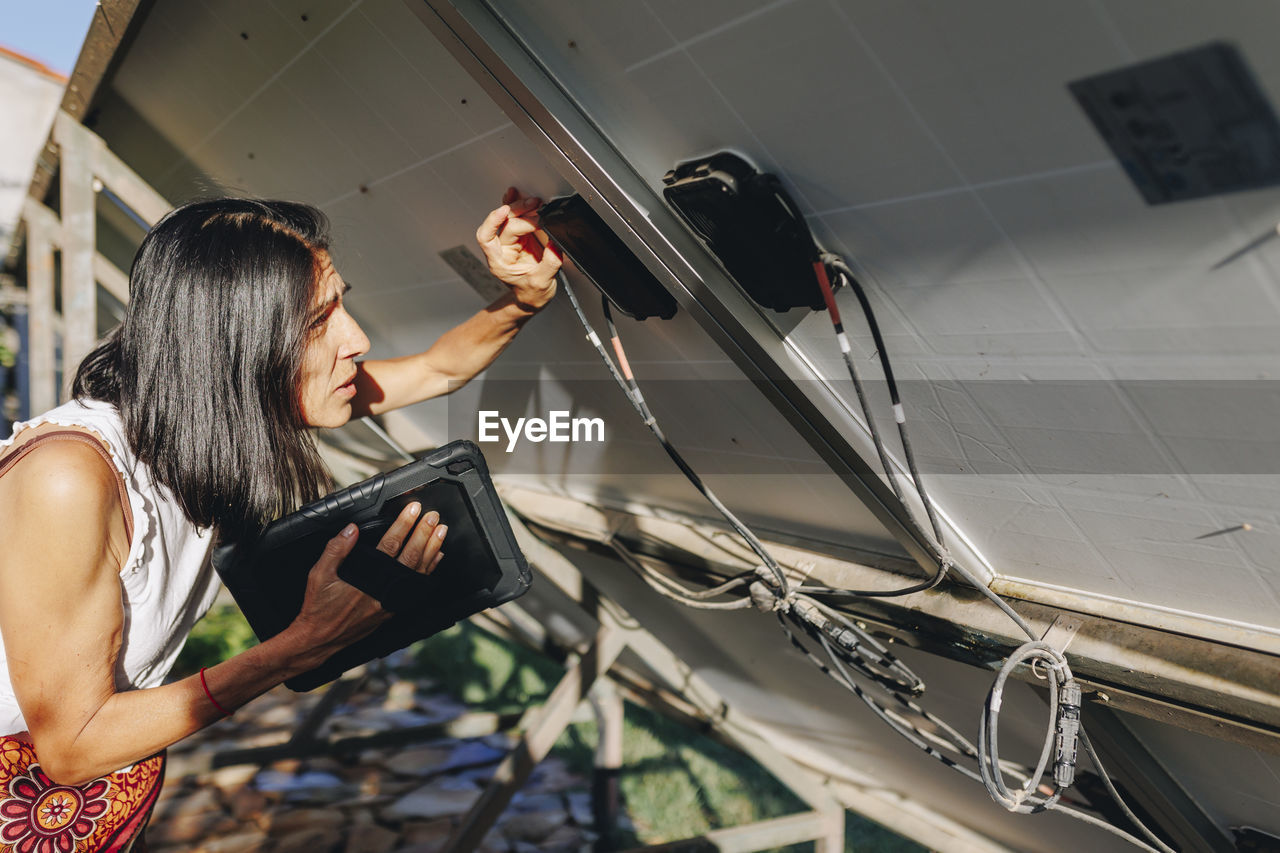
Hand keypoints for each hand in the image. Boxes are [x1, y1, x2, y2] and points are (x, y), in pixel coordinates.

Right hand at [289, 504, 447, 654]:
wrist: (320, 640)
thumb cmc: (318, 608)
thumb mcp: (319, 574)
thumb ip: (336, 549)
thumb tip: (351, 529)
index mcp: (366, 577)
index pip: (390, 544)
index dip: (404, 525)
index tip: (413, 510)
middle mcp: (382, 590)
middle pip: (410, 556)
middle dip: (424, 534)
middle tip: (434, 517)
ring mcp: (391, 602)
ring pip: (417, 572)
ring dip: (431, 550)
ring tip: (440, 532)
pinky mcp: (392, 610)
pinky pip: (416, 587)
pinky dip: (428, 571)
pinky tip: (436, 559)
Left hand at [475, 186, 561, 310]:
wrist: (532, 298)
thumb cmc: (531, 294)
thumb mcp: (542, 283)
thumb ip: (550, 263)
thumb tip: (556, 245)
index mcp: (499, 262)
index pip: (486, 238)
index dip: (492, 222)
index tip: (504, 211)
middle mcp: (501, 250)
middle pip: (504, 224)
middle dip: (520, 212)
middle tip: (535, 206)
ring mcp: (510, 242)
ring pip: (510, 218)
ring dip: (521, 207)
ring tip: (535, 202)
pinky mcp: (520, 237)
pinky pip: (515, 218)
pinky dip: (516, 205)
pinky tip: (516, 194)